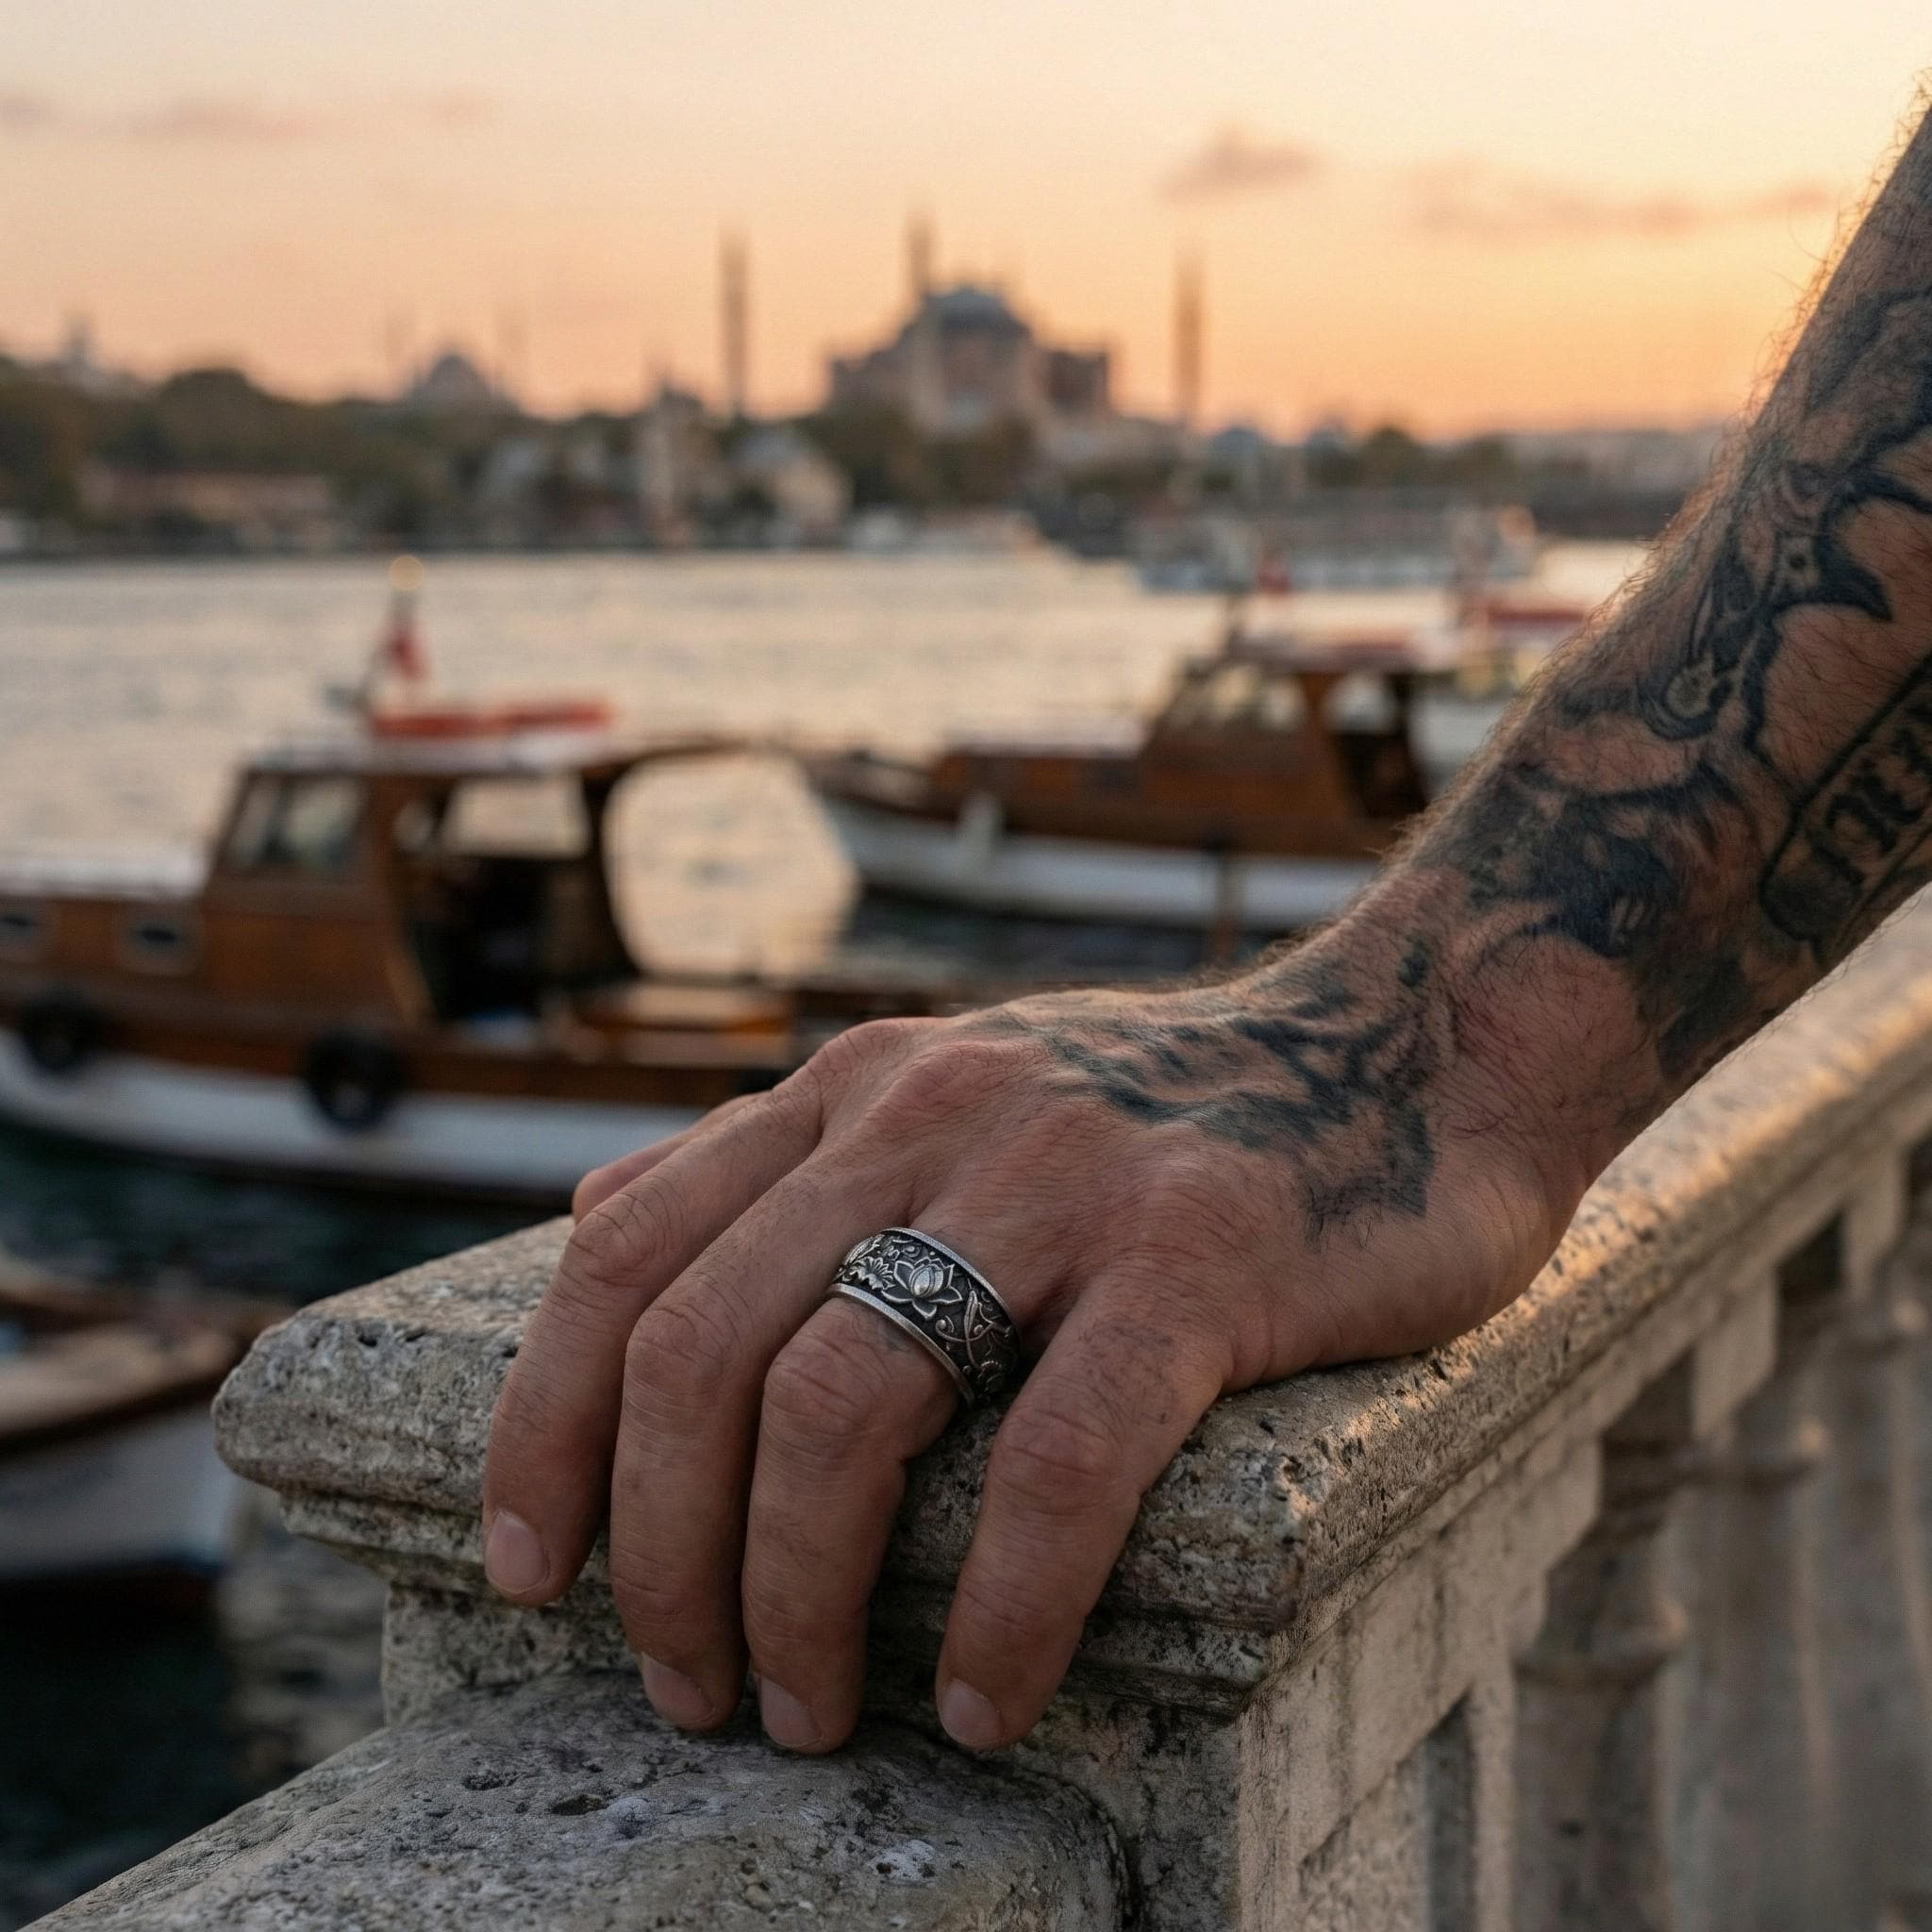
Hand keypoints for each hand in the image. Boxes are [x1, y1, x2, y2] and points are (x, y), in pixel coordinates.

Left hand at [480, 912, 1577, 1752]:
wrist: (1410, 1046)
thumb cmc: (1169, 1111)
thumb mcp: (947, 1092)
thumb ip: (776, 1155)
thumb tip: (597, 1214)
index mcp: (856, 1090)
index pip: (626, 1258)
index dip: (542, 1427)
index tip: (527, 1572)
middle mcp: (931, 1114)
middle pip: (704, 1355)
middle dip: (661, 1554)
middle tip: (689, 1688)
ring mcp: (1060, 1179)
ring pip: (842, 1408)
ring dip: (796, 1597)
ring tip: (812, 1713)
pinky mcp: (1197, 1256)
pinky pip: (1057, 1462)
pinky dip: (1002, 1607)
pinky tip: (986, 1701)